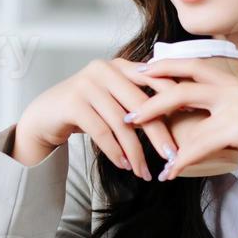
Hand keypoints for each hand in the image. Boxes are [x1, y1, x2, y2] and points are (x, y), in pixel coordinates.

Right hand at [15, 58, 180, 179]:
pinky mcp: (73, 103)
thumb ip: (137, 96)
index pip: (154, 78)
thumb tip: (178, 110)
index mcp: (119, 65)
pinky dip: (115, 152)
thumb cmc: (86, 108)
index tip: (192, 115)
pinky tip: (124, 165)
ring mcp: (87, 85)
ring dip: (135, 151)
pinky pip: (102, 132)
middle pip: (141, 104)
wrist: (45, 115)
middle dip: (159, 133)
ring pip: (121, 123)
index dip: (174, 96)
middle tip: (173, 156)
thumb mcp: (113, 97)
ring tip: (144, 171)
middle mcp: (104, 69)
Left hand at [126, 57, 237, 191]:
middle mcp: (233, 88)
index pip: (192, 65)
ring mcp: (236, 105)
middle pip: (181, 84)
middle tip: (129, 110)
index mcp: (233, 82)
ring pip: (185, 108)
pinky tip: (169, 172)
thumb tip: (190, 115)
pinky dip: (181, 159)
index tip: (141, 72)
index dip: (164, 66)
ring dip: (157, 124)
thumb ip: (220, 110)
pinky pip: (198, 142)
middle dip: (151, 96)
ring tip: (139, 138)